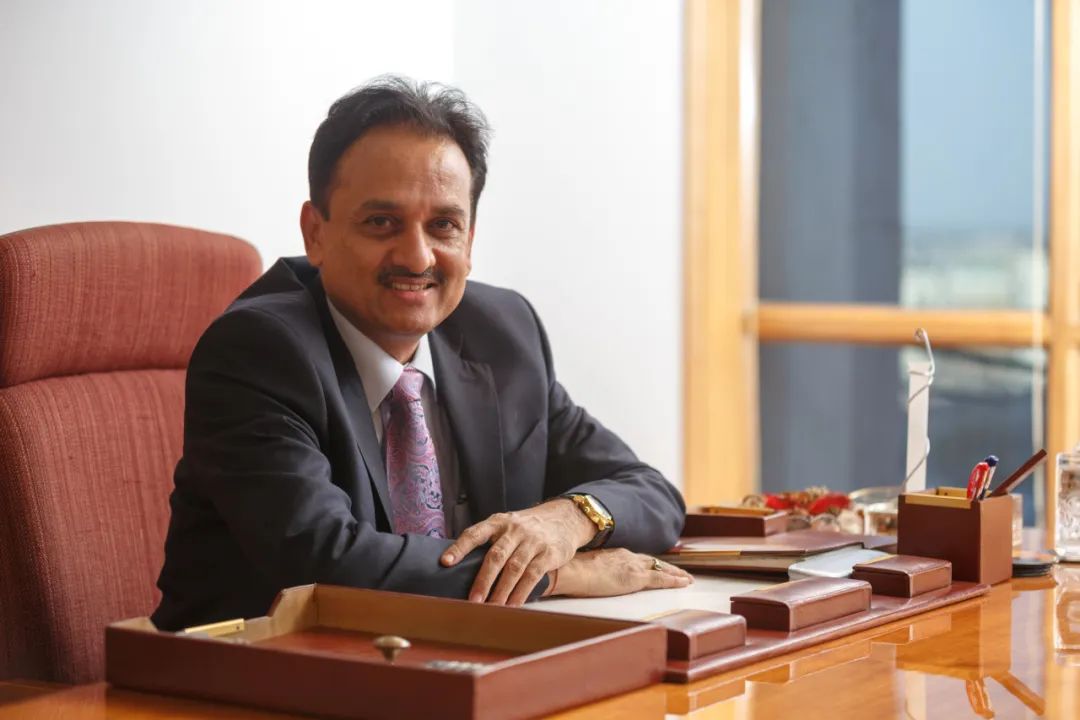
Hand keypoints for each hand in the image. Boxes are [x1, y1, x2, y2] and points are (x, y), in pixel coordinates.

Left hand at [441, 499, 595, 605]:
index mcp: (498, 522)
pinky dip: (521, 593)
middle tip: (473, 601)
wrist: (564, 518)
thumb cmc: (526, 528)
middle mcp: (514, 530)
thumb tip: (460, 568)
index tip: (445, 562)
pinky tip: (513, 605)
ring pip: (514, 568)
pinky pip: (532, 575)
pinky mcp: (549, 553)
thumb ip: (489, 542)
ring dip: (501, 591)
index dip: (459, 547)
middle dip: (483, 581)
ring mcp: (533, 541)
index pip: (475, 533)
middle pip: (495, 556)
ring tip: (492, 608)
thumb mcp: (507, 526)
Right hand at [548, 549, 692, 597]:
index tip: (654, 566)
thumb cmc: (571, 572)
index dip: (647, 563)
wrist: (571, 571)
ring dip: (675, 573)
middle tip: (679, 572)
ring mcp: (632, 566)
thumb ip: (590, 572)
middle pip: (651, 561)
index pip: (635, 559)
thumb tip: (585, 578)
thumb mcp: (583, 570)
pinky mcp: (636, 578)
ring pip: (660, 568)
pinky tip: (684, 583)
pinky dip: (674, 580)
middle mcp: (626, 557)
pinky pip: (661, 578)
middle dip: (666, 567)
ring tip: (686, 579)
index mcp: (613, 555)